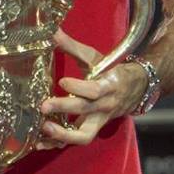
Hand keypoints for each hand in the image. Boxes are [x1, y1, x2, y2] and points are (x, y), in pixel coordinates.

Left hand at [36, 30, 146, 149]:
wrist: (135, 90)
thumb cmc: (110, 71)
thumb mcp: (93, 57)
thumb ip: (71, 46)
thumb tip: (50, 30)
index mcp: (107, 86)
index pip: (95, 90)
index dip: (79, 87)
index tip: (62, 81)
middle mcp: (103, 106)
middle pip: (86, 112)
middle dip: (64, 109)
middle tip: (43, 107)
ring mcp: (97, 121)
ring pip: (83, 135)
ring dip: (62, 135)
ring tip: (42, 130)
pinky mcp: (90, 129)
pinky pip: (74, 140)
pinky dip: (57, 143)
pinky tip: (38, 143)